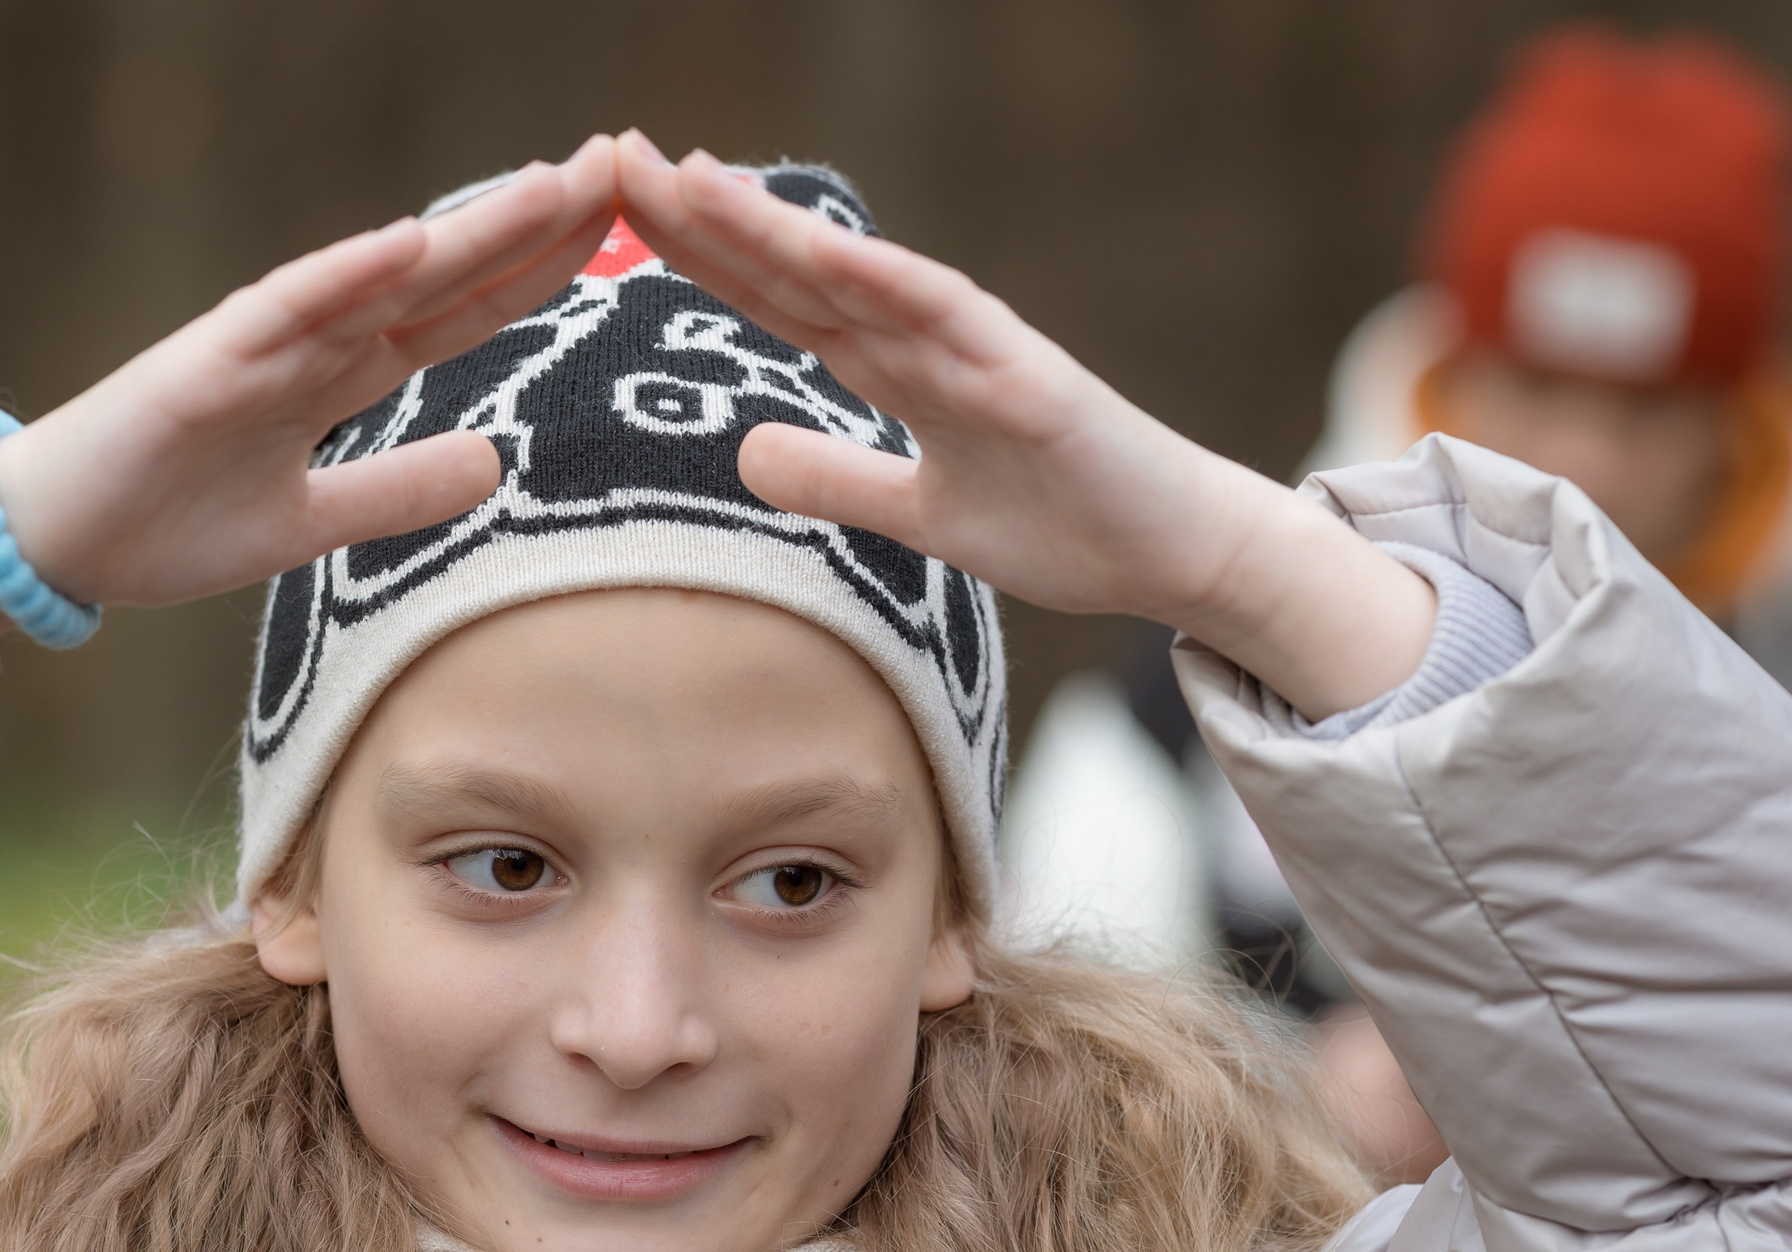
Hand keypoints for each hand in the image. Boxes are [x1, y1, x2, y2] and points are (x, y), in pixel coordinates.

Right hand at [0, 138, 620, 711]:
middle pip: (448, 271)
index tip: (623, 229)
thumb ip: (397, 492)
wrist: (57, 545)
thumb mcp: (311, 527)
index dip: (541, 269)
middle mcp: (316, 340)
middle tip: (622, 162)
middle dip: (534, 221)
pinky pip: (285, 311)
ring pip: (385, 272)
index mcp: (343, 373)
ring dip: (468, 228)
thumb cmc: (169, 522)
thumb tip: (496, 466)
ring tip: (553, 184)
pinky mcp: (206, 364)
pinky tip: (412, 245)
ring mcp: (263, 343)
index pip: (465, 309)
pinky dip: (347, 276)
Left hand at [610, 134, 1433, 718]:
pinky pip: (949, 320)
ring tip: (690, 179)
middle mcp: (927, 339)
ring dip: (775, 226)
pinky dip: (884, 279)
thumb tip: (748, 455)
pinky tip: (819, 246)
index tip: (619, 210)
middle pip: (795, 268)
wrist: (1175, 556)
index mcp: (897, 366)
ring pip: (857, 276)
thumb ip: (839, 479)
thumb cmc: (1066, 525)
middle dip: (706, 216)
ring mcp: (978, 351)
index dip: (700, 254)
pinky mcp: (1029, 379)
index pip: (778, 298)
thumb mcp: (919, 518)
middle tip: (617, 155)